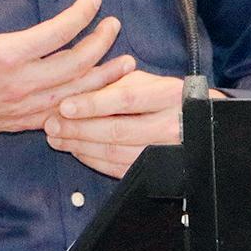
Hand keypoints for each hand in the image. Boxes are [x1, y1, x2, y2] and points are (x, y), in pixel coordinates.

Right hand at [0, 0, 131, 152]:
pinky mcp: (17, 122)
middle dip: (101, 43)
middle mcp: (19, 84)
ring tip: (125, 62)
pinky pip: (60, 115)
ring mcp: (21, 108)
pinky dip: (83, 104)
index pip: (58, 33)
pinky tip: (96, 95)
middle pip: (76, 65)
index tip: (93, 0)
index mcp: (4, 55)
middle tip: (114, 25)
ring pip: (75, 95)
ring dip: (103, 77)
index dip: (81, 15)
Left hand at [43, 61, 223, 177]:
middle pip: (117, 130)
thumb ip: (113, 79)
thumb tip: (75, 83)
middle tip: (51, 124)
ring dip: (80, 146)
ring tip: (56, 136)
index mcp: (167, 94)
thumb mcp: (143, 79)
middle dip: (78, 129)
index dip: (93, 103)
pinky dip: (93, 160)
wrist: (199, 124)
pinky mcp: (157, 171)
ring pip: (116, 153)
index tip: (64, 105)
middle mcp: (170, 124)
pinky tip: (76, 150)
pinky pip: (120, 169)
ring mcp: (166, 152)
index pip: (126, 99)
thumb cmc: (162, 96)